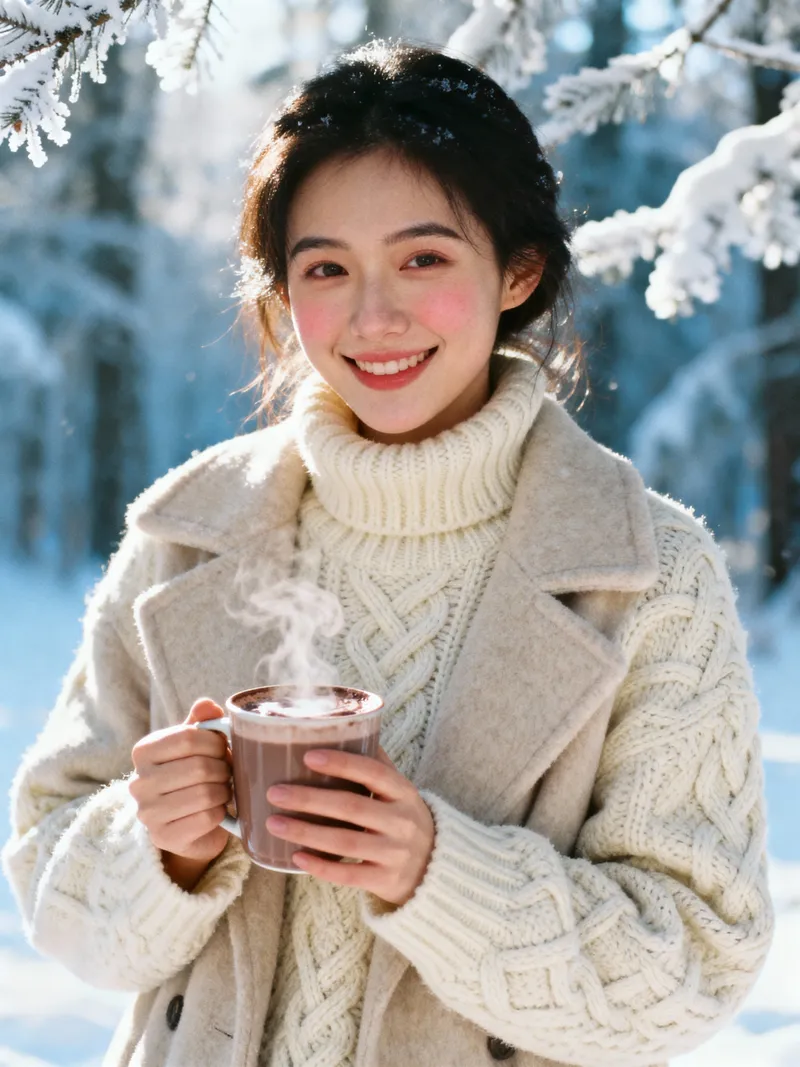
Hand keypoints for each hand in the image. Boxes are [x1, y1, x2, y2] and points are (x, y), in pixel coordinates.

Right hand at [129, 699, 232, 889]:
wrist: (186, 824)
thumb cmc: (192, 776)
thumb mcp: (194, 745)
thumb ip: (201, 722)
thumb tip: (207, 705)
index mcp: (144, 751)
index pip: (188, 737)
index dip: (216, 742)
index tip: (223, 749)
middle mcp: (138, 782)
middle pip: (199, 767)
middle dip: (223, 769)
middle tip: (227, 773)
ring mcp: (147, 813)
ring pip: (205, 794)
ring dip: (224, 791)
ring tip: (223, 790)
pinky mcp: (163, 837)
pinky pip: (206, 818)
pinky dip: (220, 813)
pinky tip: (216, 811)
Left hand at [265, 747, 434, 906]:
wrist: (434, 867)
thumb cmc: (404, 819)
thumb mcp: (400, 791)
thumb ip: (376, 765)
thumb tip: (345, 728)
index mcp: (403, 792)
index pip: (373, 772)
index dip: (342, 763)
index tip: (308, 756)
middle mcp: (401, 821)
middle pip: (352, 807)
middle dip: (310, 799)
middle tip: (276, 792)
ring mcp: (394, 853)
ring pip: (344, 842)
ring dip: (306, 832)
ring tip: (273, 823)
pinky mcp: (385, 880)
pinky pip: (347, 875)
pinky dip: (320, 866)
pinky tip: (295, 856)